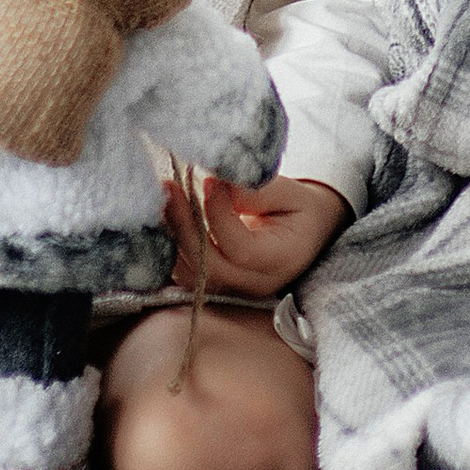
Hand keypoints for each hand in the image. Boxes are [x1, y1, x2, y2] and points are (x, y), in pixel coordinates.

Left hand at [167, 173, 348, 299]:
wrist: (303, 231)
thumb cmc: (297, 208)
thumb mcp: (290, 193)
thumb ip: (258, 191)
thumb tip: (217, 184)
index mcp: (281, 260)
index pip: (241, 249)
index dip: (219, 215)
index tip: (210, 180)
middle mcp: (255, 283)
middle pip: (210, 268)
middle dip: (184, 227)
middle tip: (170, 187)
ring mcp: (232, 289)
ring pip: (191, 273)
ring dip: (173, 236)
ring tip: (166, 196)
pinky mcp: (213, 284)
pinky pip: (184, 272)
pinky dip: (170, 245)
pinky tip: (166, 214)